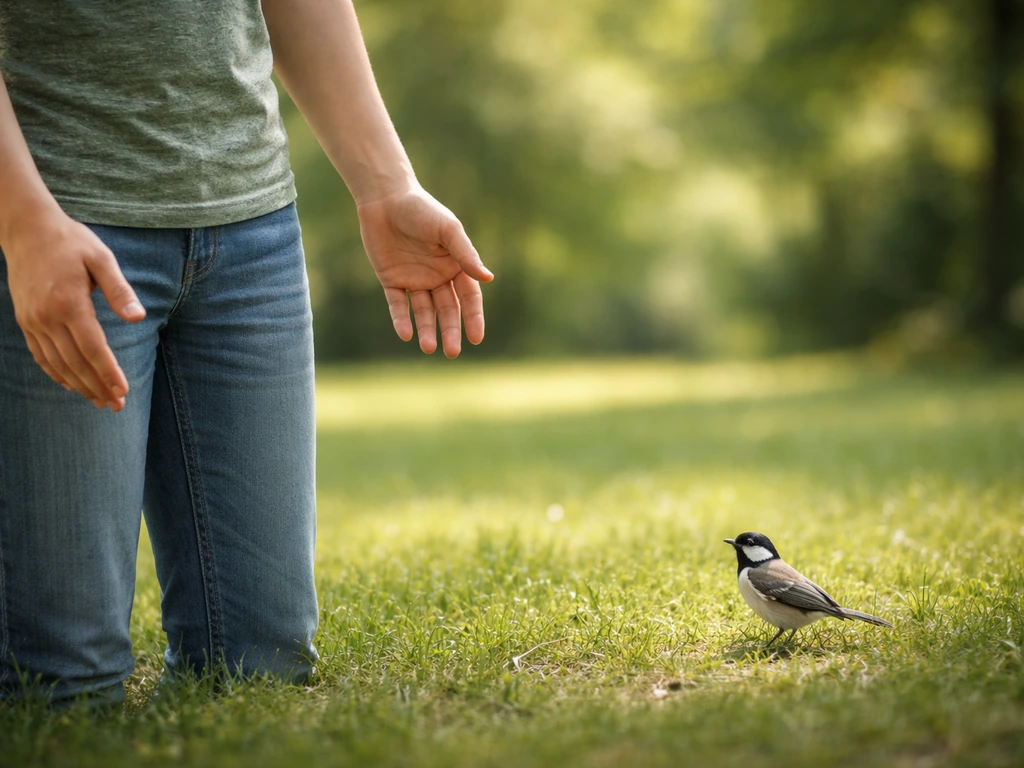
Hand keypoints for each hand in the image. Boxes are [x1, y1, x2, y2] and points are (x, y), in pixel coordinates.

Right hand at [3, 208, 145, 409]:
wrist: (26, 229)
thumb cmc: (71, 242)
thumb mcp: (101, 258)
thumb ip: (119, 290)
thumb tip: (138, 317)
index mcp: (69, 302)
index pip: (93, 348)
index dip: (108, 373)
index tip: (122, 391)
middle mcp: (47, 316)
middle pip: (75, 362)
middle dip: (97, 387)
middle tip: (116, 406)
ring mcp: (32, 320)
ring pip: (57, 363)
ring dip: (79, 385)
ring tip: (98, 401)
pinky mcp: (25, 320)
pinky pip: (40, 354)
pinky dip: (56, 373)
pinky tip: (71, 385)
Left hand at [357, 185, 492, 357]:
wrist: (385, 198)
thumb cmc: (421, 209)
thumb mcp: (448, 230)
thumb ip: (466, 255)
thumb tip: (489, 279)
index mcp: (455, 265)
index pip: (469, 298)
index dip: (473, 318)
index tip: (476, 338)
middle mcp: (437, 276)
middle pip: (447, 310)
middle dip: (450, 331)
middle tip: (452, 352)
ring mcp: (414, 280)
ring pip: (424, 311)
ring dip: (427, 329)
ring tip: (428, 348)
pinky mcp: (391, 280)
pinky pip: (398, 304)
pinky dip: (402, 320)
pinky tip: (406, 334)